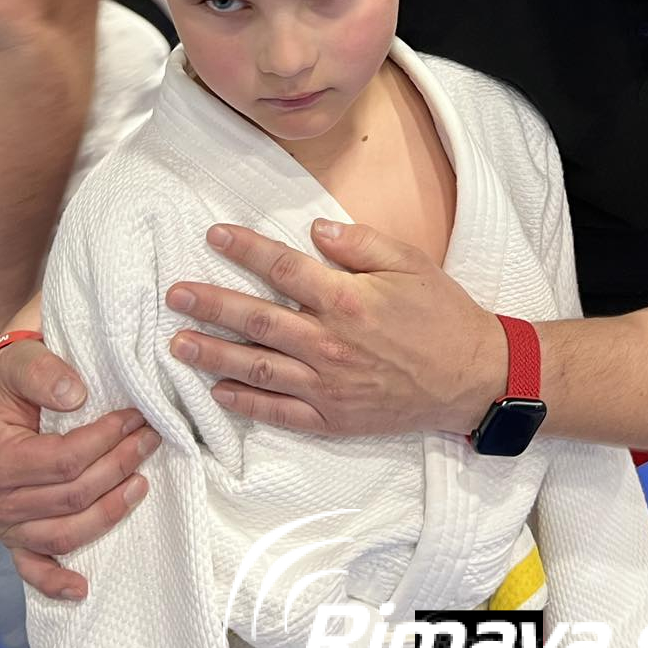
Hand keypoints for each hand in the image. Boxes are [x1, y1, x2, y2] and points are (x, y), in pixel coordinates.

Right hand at [0, 337, 158, 599]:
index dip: (106, 440)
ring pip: (67, 533)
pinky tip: (82, 588)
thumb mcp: (23, 361)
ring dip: (110, 512)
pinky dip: (56, 582)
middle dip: (120, 466)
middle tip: (152, 438)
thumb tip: (75, 395)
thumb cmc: (15, 380)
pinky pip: (34, 570)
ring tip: (143, 483)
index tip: (137, 417)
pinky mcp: (18, 541)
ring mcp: (8, 527)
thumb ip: (45, 372)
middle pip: (73, 496)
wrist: (1, 398)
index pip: (64, 460)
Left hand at [164, 220, 505, 436]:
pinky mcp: (333, 418)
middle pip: (255, 319)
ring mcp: (327, 386)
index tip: (214, 236)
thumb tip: (314, 230)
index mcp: (346, 299)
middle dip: (210, 305)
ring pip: (256, 368)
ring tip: (177, 344)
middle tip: (175, 294)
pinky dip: (245, 403)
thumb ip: (359, 243)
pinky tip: (218, 393)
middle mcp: (328, 343)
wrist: (473, 377)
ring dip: (212, 355)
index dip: (245, 249)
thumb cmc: (443, 315)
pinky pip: (278, 412)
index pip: (282, 269)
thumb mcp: (410, 263)